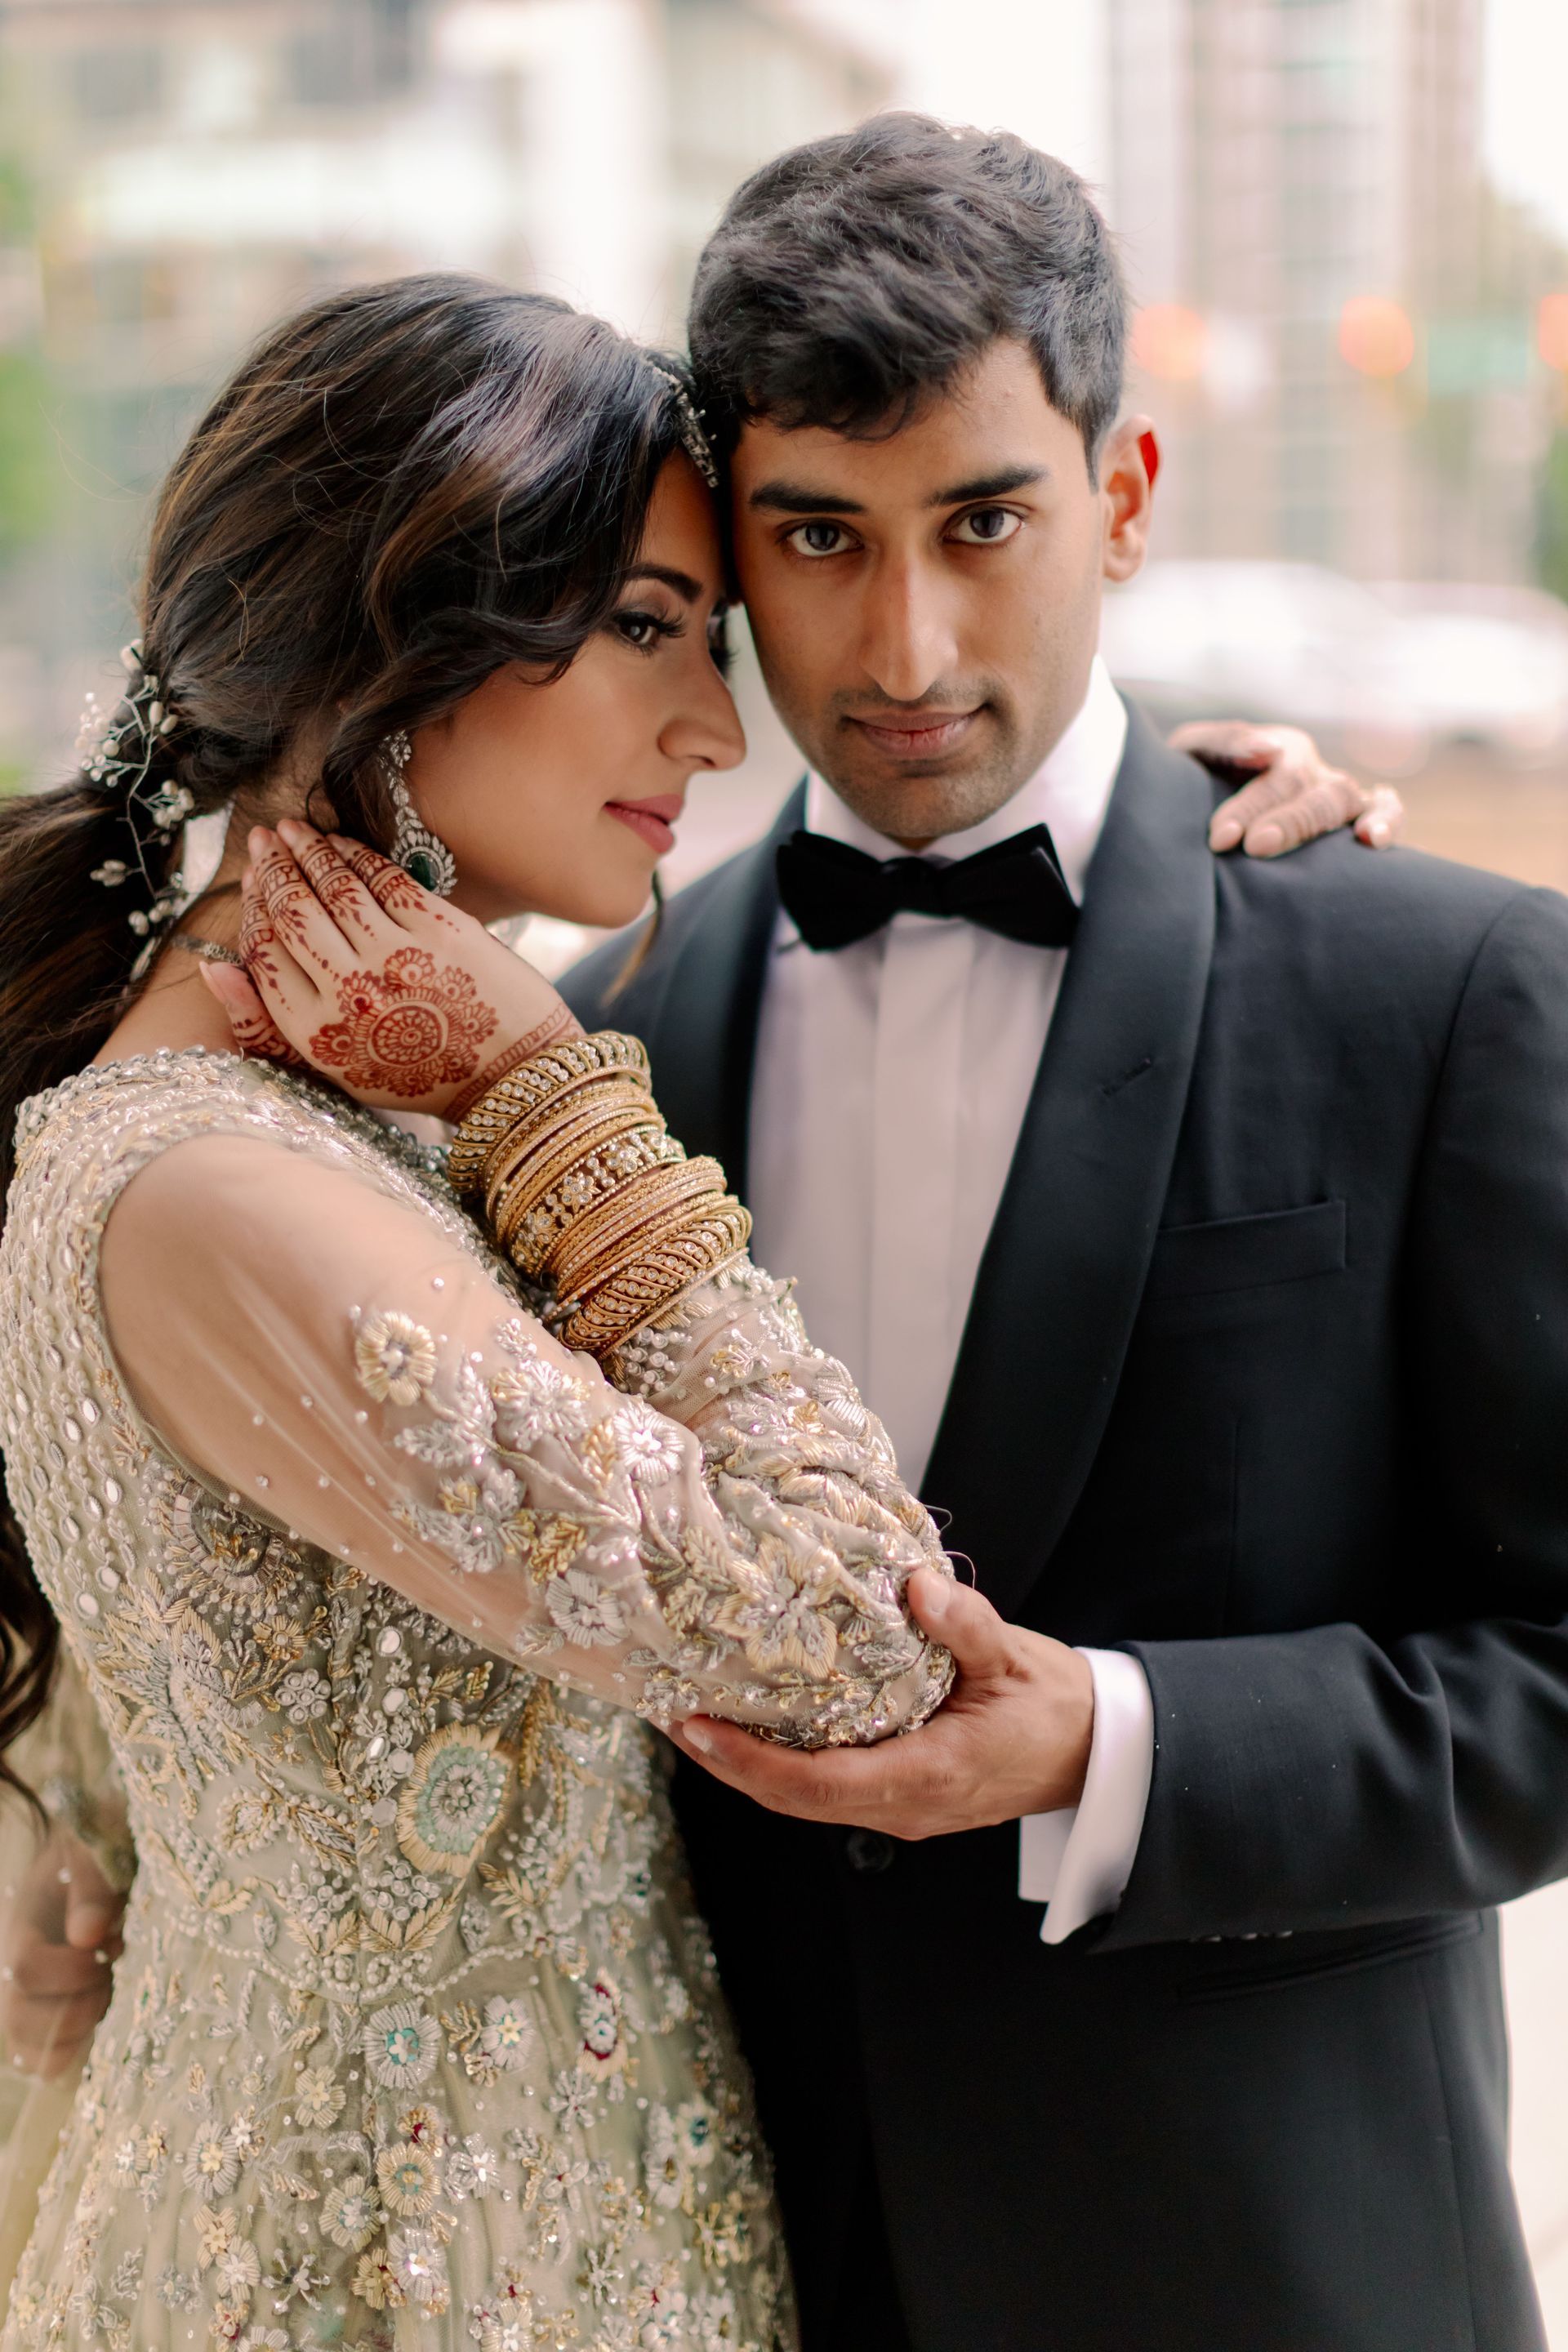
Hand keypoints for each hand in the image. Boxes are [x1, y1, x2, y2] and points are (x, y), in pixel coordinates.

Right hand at [2, 1832, 123, 2079]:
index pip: (25, 1966)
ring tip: (107, 1988)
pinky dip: (73, 2050)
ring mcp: (21, 1996)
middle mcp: (8, 1966)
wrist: (91, 1864)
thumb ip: (92, 1889)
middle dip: (78, 2005)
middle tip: (110, 1970)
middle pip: (18, 2018)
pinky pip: (40, 2059)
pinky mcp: (41, 2016)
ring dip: (78, 2028)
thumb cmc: (93, 1855)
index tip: (109, 1946)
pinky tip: (100, 2009)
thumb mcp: (96, 1854)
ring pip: (28, 2050)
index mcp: (18, 1922)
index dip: (72, 1969)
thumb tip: (87, 1935)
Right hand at [202, 819, 581, 1117]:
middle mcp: (348, 994)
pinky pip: (382, 878)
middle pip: (292, 912)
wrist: (510, 1076)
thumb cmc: (418, 1074)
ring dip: (308, 849)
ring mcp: (394, 958)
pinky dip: (355, 854)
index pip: (263, 952)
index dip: (253, 908)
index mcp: (316, 1034)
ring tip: (294, 830)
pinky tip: (342, 842)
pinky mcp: (438, 930)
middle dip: (272, 867)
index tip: (251, 879)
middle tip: (264, 839)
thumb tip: (215, 971)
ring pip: (333, 886)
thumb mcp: (334, 1071)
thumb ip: (268, 1029)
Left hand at [667, 1567, 1094, 1836]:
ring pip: (805, 1803)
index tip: (700, 1727)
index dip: (751, 1761)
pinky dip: (780, 1767)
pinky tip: (755, 1730)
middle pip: (794, 1801)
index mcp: (930, 1775)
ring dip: (746, 1769)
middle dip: (727, 1764)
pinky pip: (826, 1793)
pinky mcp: (901, 1800)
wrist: (1095, 1754)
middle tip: (671, 1717)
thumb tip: (916, 1586)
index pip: (819, 1782)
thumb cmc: (1055, 1708)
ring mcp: (901, 1811)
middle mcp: (905, 1807)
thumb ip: (966, 1624)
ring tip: (696, 1722)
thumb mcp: (1015, 1657)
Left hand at [1171, 720, 1405, 857]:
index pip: (1273, 776)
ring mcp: (1337, 794)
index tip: (1220, 837)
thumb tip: (1270, 752)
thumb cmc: (1194, 781)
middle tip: (1255, 847)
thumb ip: (1224, 742)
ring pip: (1347, 799)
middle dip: (1289, 822)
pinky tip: (1375, 840)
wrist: (1195, 808)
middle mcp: (1313, 770)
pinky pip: (1387, 811)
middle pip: (1312, 792)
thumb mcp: (1194, 751)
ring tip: (1351, 840)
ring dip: (1342, 825)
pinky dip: (1389, 819)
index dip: (1249, 808)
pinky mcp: (1358, 817)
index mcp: (1281, 749)